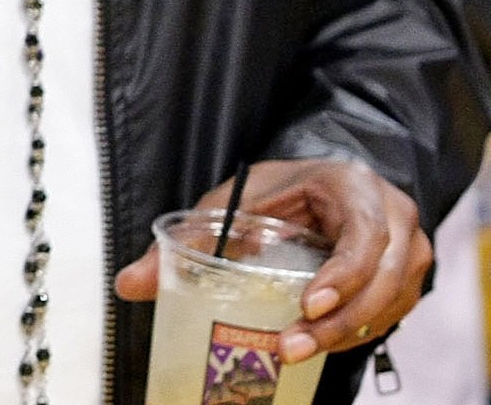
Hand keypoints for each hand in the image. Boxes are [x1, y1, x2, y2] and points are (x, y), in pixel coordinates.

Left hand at [115, 158, 430, 364]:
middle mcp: (393, 218)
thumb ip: (187, 240)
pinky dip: (354, 331)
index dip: (342, 274)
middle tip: (291, 346)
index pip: (365, 236)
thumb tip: (130, 283)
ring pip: (390, 303)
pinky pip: (389, 314)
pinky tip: (318, 342)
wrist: (321, 186)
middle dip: (338, 320)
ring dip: (344, 334)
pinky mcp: (404, 280)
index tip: (307, 303)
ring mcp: (407, 251)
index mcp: (355, 187)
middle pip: (382, 279)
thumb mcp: (232, 203)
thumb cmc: (280, 191)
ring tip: (294, 351)